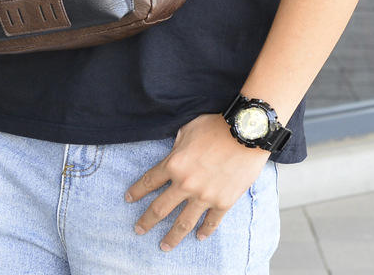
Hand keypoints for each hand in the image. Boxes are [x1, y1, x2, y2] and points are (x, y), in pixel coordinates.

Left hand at [125, 113, 269, 251]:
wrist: (245, 134)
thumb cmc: (215, 126)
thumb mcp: (187, 130)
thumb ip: (177, 147)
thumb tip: (174, 155)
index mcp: (174, 164)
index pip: (150, 181)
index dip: (137, 191)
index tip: (128, 199)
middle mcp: (185, 184)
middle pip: (160, 208)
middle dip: (146, 221)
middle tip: (138, 230)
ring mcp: (204, 196)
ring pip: (183, 223)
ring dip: (172, 237)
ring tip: (164, 246)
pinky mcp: (223, 202)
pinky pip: (211, 222)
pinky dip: (205, 231)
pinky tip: (199, 237)